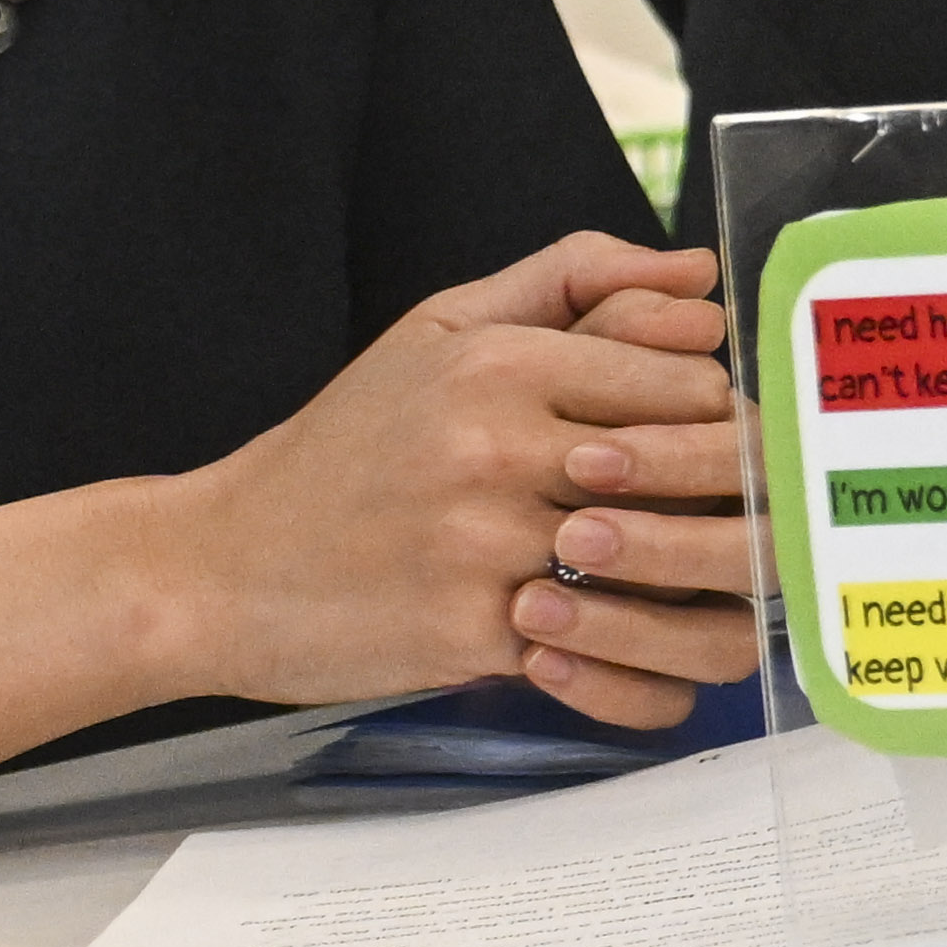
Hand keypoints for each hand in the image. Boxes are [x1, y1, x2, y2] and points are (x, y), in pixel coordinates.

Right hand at [146, 233, 756, 722]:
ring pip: (672, 572)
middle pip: (700, 470)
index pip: (690, 383)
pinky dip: (639, 675)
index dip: (716, 419)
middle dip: (729, 497)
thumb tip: (698, 271)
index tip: (706, 445)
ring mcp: (489, 546)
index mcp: (503, 364)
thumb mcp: (442, 329)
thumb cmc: (345, 449)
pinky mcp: (476, 634)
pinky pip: (616, 663)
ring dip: (696, 588)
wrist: (217, 567)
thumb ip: (574, 281)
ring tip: (685, 589)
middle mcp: (501, 448)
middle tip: (728, 517)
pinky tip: (624, 656)